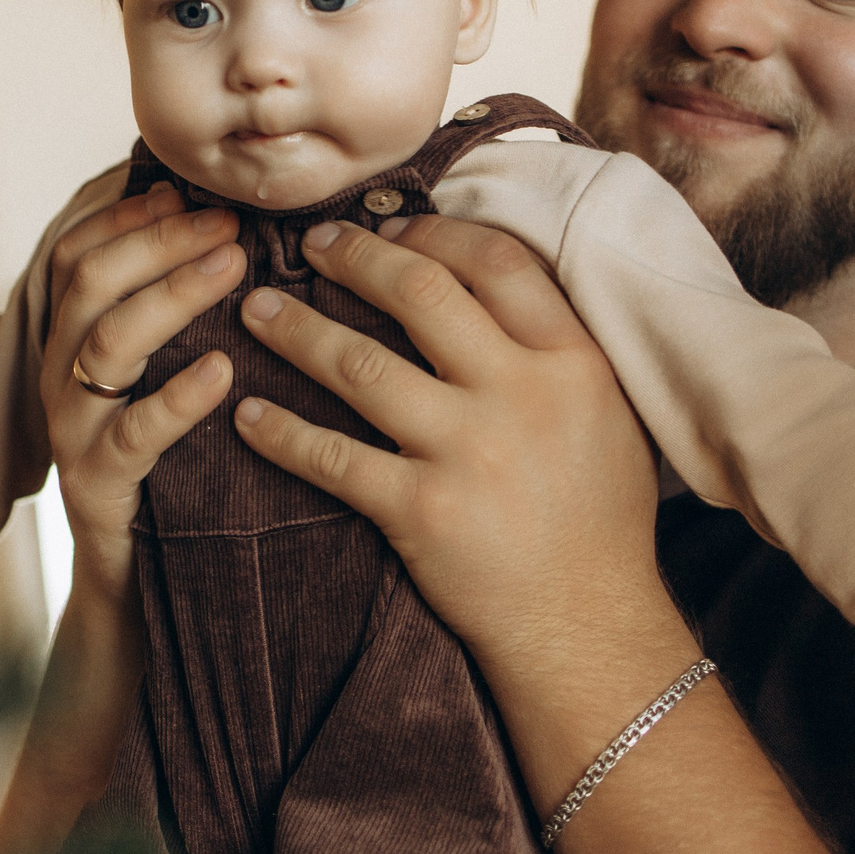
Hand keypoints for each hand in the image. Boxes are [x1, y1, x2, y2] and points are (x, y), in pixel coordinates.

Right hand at [40, 181, 244, 602]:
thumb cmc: (158, 460)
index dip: (128, 217)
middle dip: (161, 242)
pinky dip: (180, 396)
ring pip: (110, 340)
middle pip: (93, 282)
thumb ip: (166, 313)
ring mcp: (75, 428)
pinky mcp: (99, 482)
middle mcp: (61, 374)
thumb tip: (216, 228)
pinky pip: (136, 431)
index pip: (78, 254)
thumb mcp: (152, 378)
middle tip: (229, 225)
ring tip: (233, 270)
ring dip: (174, 294)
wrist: (128, 572)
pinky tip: (222, 370)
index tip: (189, 193)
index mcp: (69, 341)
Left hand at [229, 213, 662, 666]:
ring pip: (360, 366)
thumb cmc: (600, 520)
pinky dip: (281, 433)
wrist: (589, 626)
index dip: (435, 234)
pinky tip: (246, 414)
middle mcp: (520, 395)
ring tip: (255, 310)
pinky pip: (333, 458)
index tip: (392, 227)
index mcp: (573, 362)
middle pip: (420, 295)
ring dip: (296, 331)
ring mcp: (467, 452)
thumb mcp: (608, 414)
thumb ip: (557, 349)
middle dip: (354, 259)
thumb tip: (490, 283)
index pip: (496, 263)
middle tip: (312, 246)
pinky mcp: (421, 511)